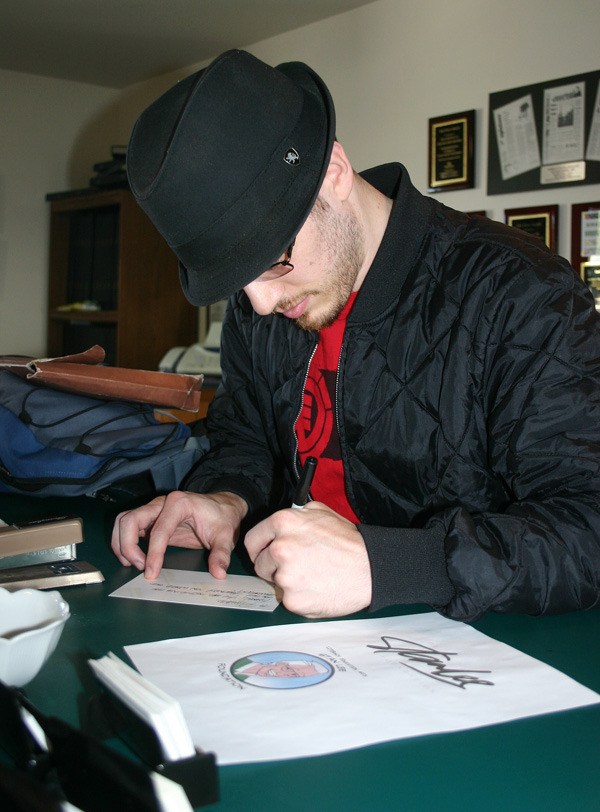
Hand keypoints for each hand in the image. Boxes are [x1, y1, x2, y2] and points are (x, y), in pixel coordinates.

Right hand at [111, 490, 247, 579]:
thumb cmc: (222, 518)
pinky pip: (128, 526)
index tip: (151, 573)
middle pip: (130, 520)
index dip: (153, 553)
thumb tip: (218, 573)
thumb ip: (221, 553)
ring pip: (124, 521)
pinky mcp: (150, 518)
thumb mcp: (226, 535)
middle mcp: (161, 503)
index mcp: (179, 503)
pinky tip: (131, 559)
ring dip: (121, 543)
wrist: (221, 507)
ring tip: (133, 564)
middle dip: (128, 546)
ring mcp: (153, 509)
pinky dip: (123, 541)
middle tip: (140, 567)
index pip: (159, 530)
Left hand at [244, 501, 371, 617]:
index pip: (253, 540)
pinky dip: (300, 597)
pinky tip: (317, 588)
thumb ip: (296, 515)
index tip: (264, 555)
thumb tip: (284, 521)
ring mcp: (285, 576)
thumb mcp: (321, 512)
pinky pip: (288, 600)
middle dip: (274, 567)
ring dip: (288, 582)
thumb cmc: (349, 542)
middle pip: (261, 564)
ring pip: (275, 583)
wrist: (370, 568)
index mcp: (283, 523)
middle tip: (297, 567)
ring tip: (312, 576)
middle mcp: (280, 548)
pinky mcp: (293, 599)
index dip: (259, 548)